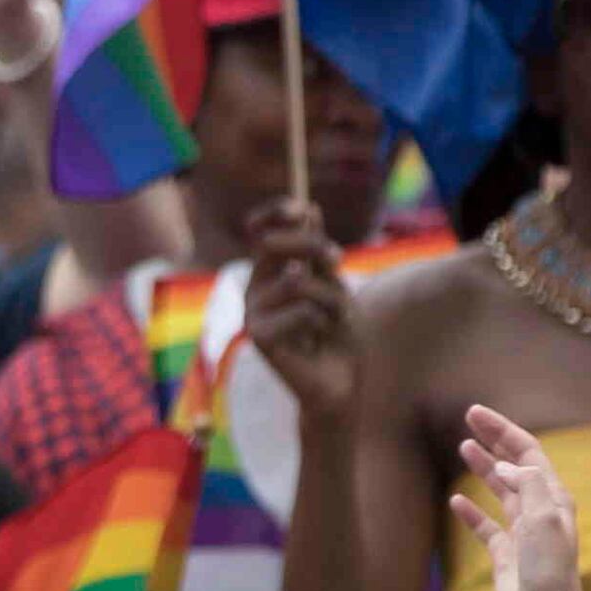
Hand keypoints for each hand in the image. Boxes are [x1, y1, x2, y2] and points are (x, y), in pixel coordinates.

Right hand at [238, 195, 364, 415]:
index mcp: (270, 270)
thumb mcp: (334, 285)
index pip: (260, 230)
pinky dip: (322, 323)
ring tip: (332, 319)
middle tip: (336, 260)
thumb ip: (318, 254)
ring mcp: (253, 311)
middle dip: (311, 246)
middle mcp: (255, 287)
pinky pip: (301, 311)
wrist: (338, 382)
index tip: (301, 209)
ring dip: (328, 297)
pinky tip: (317, 340)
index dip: (274, 212)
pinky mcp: (258, 336)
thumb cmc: (336, 333)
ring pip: (297, 281)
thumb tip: (309, 209)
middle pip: (273, 245)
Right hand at [451, 402, 590, 590]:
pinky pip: (486, 527)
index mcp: (553, 499)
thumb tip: (506, 465)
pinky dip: (471, 512)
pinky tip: (456, 502)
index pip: (527, 453)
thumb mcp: (544, 519)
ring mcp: (522, 534)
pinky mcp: (505, 556)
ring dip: (483, 468)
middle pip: (514, 466)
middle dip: (494, 440)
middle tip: (469, 418)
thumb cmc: (549, 573)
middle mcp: (539, 512)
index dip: (503, 430)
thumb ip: (529, 485)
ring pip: (500, 491)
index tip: (475, 413)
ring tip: (464, 447)